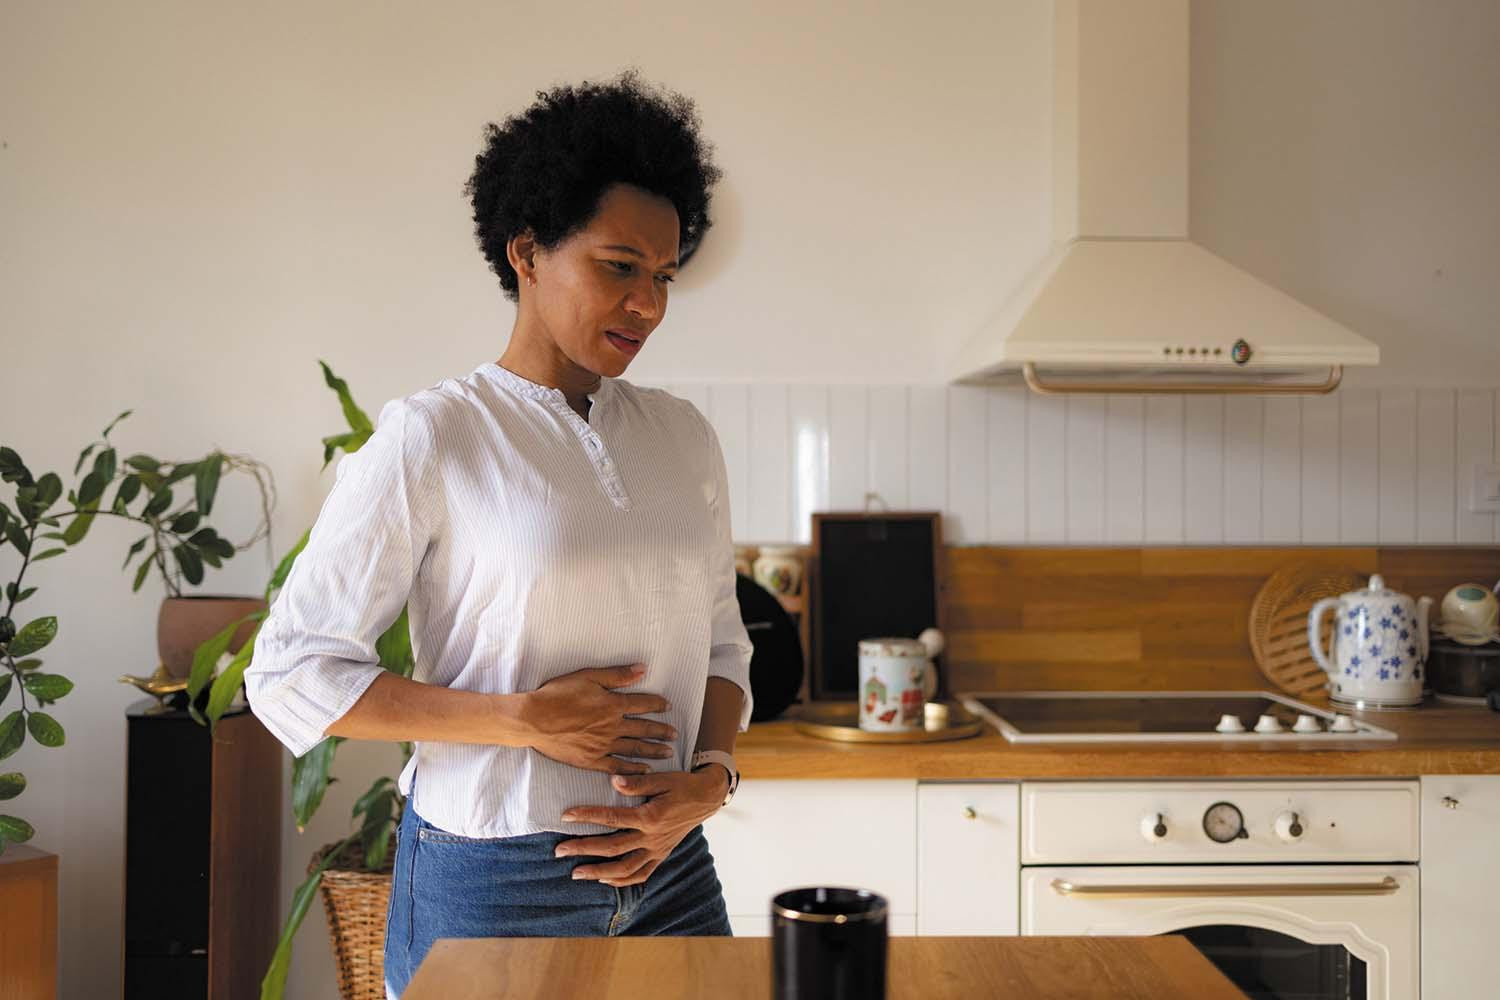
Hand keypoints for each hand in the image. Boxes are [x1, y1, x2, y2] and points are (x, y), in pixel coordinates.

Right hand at [521, 664, 675, 774]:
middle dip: (661, 731)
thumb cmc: (557, 694)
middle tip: (675, 735)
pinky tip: (644, 770)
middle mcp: (612, 726)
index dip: (657, 704)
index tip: (668, 706)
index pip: (642, 704)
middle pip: (643, 729)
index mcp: (612, 704)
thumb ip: (617, 675)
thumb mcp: (588, 677)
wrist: (533, 719)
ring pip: (635, 748)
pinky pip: (618, 767)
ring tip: (667, 752)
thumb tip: (642, 669)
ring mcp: (603, 745)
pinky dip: (633, 769)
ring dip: (653, 750)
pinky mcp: (591, 760)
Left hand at [554, 768, 730, 886]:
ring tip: (576, 874)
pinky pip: (641, 874)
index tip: (565, 816)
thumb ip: (637, 783)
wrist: (706, 798)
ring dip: (598, 872)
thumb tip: (613, 780)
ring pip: (624, 868)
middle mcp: (652, 838)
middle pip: (612, 848)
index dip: (587, 816)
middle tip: (559, 851)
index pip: (611, 818)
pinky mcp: (661, 855)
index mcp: (650, 817)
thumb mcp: (662, 778)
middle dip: (583, 849)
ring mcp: (657, 850)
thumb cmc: (682, 785)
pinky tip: (604, 879)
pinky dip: (622, 880)